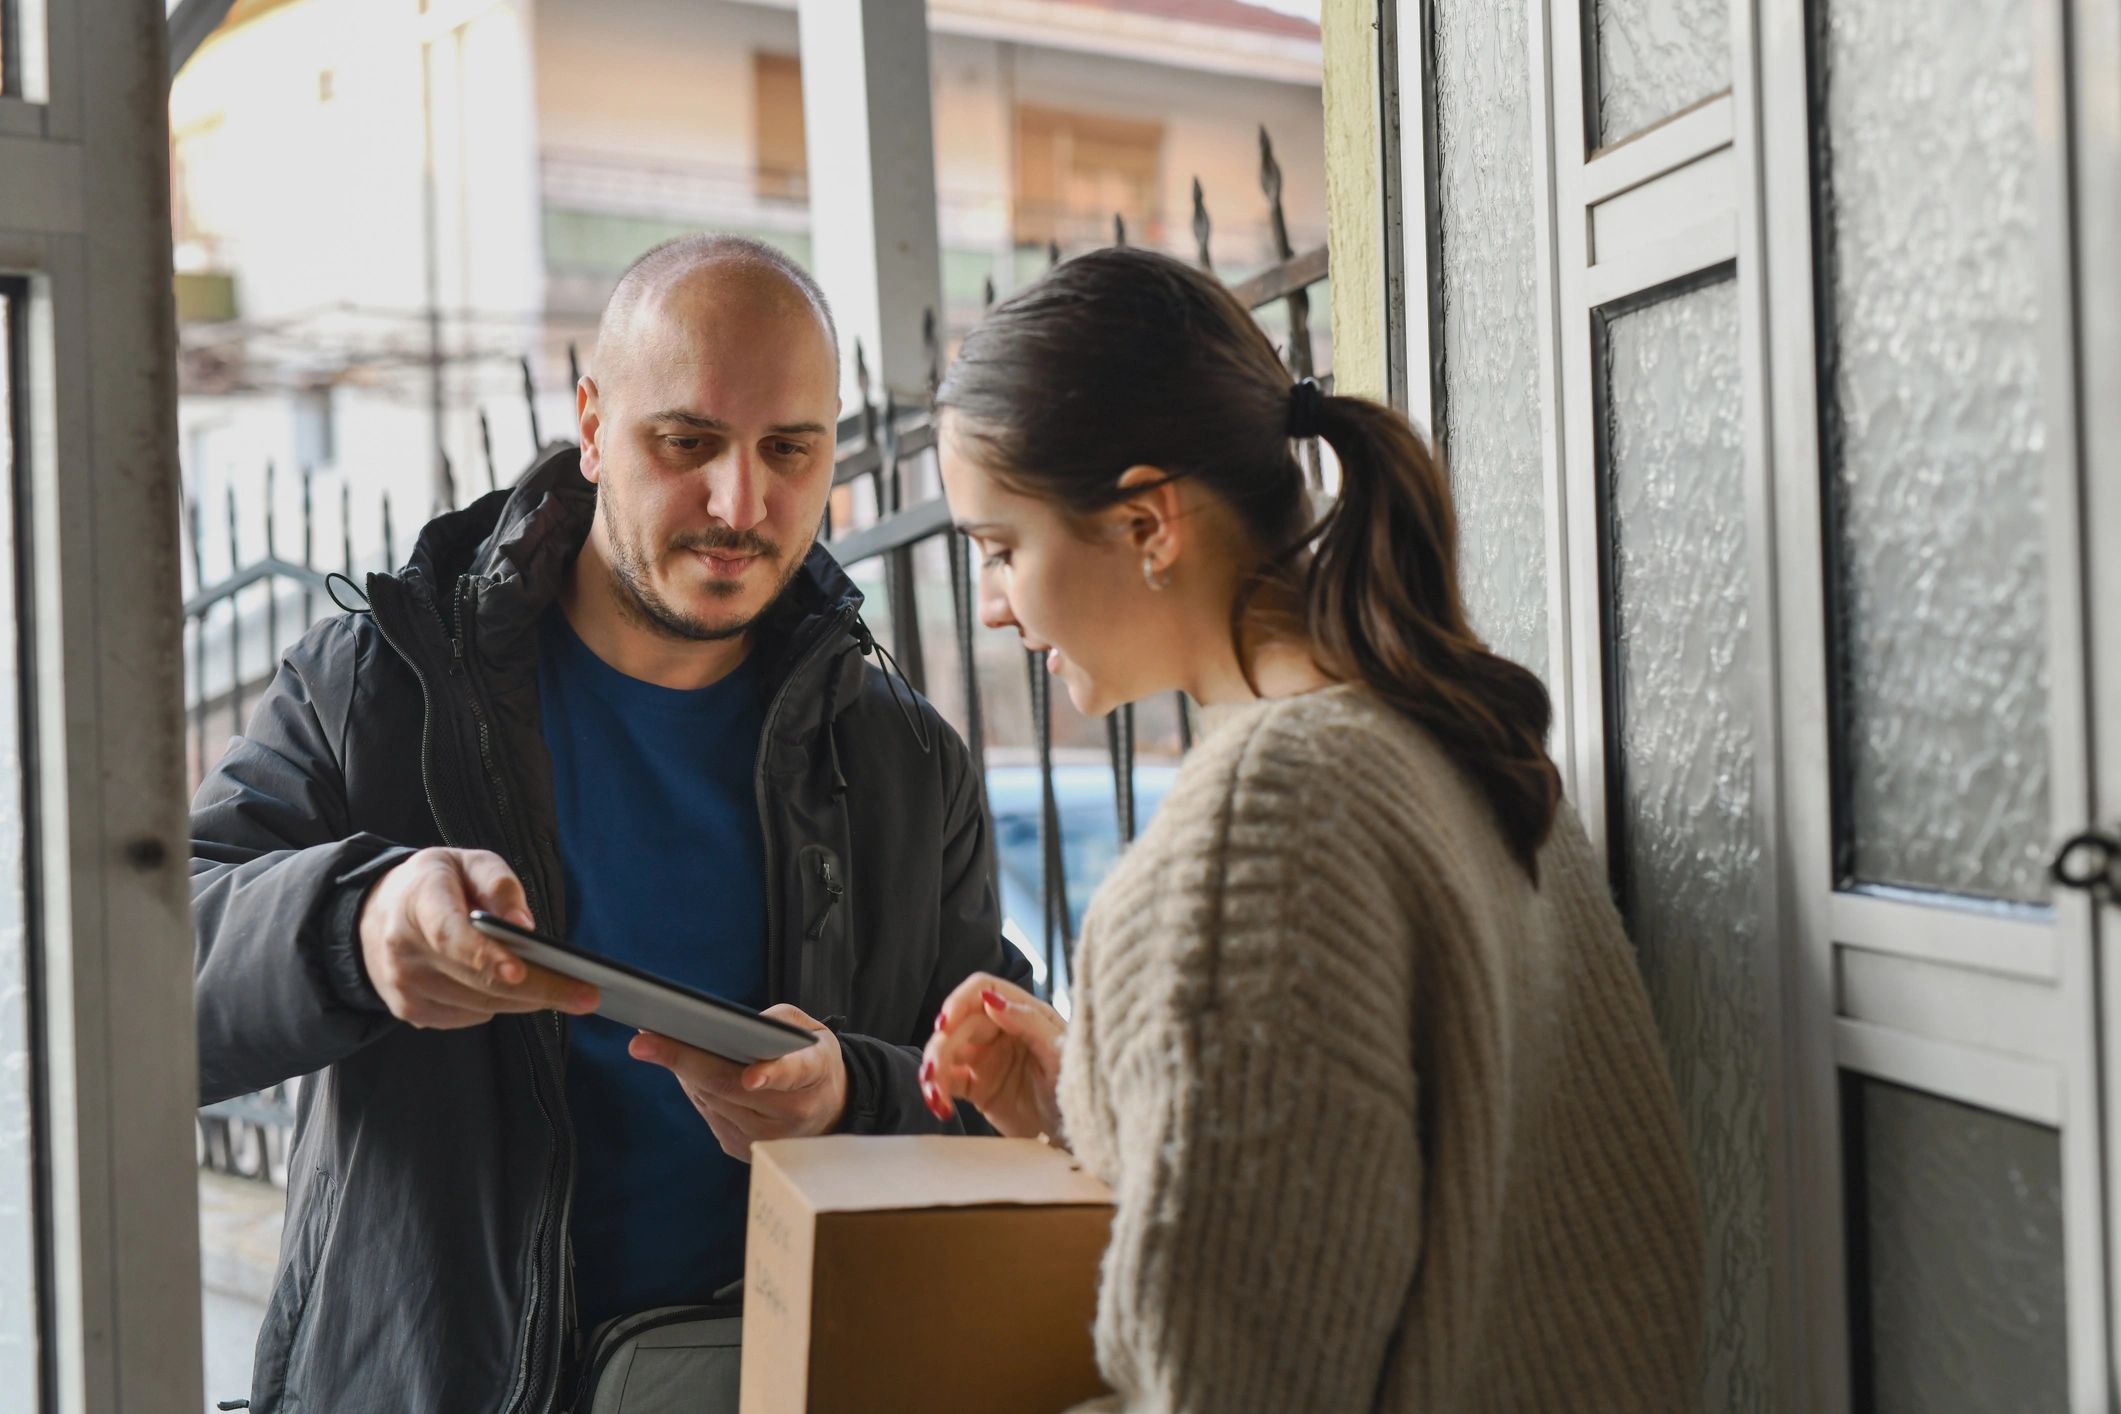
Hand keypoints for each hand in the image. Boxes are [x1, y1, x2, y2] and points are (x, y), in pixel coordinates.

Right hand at [357, 847, 597, 1028]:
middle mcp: (404, 950)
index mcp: (418, 902)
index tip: (521, 969)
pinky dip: (498, 1004)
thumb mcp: (467, 862)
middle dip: (539, 990)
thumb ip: (498, 884)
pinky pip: (469, 1017)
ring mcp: (403, 987)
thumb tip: (525, 926)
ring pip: (480, 1006)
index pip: (451, 936)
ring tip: (565, 989)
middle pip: (478, 982)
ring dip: (526, 999)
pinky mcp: (410, 1012)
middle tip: (587, 996)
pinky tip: (511, 986)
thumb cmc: (435, 885)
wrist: (376, 914)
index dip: (485, 956)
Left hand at [629, 1004, 846, 1161]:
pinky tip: (681, 1066)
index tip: (751, 1077)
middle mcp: (792, 1112)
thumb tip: (729, 1026)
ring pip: (711, 1099)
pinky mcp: (741, 1148)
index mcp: (815, 1075)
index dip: (772, 1075)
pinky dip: (693, 1087)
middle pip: (730, 1087)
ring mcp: (765, 1137)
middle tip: (644, 1041)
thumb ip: (778, 1022)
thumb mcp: (812, 1031)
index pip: (793, 1075)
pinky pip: (708, 1112)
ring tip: (653, 1042)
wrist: (829, 1112)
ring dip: (680, 1070)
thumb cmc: (812, 1061)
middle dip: (684, 1061)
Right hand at [918, 973, 1065, 1140]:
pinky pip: (947, 1081)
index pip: (980, 991)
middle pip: (957, 1025)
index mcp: (1022, 1011)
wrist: (1078, 1130)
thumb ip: (1029, 1022)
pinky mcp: (976, 1086)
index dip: (957, 1002)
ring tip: (933, 1094)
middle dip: (940, 1047)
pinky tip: (939, 1106)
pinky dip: (937, 1091)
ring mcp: (985, 1058)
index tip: (944, 1024)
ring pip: (946, 1052)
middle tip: (933, 1072)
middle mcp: (999, 1029)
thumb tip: (992, 1000)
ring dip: (932, 1069)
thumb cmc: (1079, 1083)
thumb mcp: (1061, 1052)